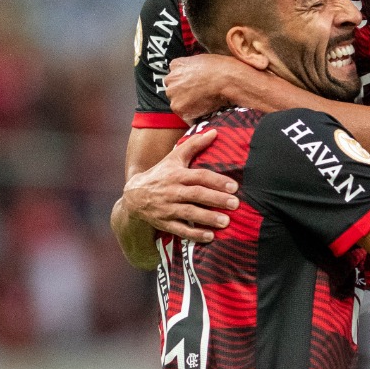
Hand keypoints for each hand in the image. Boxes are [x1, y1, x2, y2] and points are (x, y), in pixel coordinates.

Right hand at [121, 128, 239, 242]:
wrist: (134, 196)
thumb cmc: (161, 174)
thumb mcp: (174, 158)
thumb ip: (194, 145)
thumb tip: (215, 131)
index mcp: (177, 174)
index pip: (199, 176)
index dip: (216, 181)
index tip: (234, 186)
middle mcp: (172, 191)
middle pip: (197, 194)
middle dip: (216, 199)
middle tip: (235, 204)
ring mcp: (168, 208)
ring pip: (189, 213)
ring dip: (208, 218)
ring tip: (226, 222)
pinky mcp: (164, 223)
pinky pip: (180, 229)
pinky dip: (194, 234)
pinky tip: (210, 237)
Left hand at [165, 53, 255, 123]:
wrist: (227, 81)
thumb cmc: (222, 69)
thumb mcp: (203, 59)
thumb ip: (192, 66)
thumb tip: (196, 72)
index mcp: (176, 65)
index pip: (175, 76)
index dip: (185, 82)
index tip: (193, 85)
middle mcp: (171, 79)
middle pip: (174, 90)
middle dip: (184, 94)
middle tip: (200, 95)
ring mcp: (173, 94)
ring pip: (178, 103)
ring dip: (188, 105)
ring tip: (204, 103)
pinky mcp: (179, 108)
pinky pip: (186, 116)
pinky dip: (194, 116)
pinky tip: (205, 111)